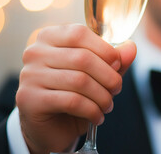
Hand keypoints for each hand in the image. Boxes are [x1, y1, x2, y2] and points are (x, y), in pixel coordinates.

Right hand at [16, 24, 136, 153]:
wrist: (51, 127)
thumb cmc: (74, 93)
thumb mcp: (98, 73)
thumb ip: (114, 59)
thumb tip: (131, 47)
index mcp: (50, 37)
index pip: (79, 33)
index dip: (105, 49)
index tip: (118, 64)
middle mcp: (35, 52)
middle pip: (83, 58)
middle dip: (108, 76)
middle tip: (117, 88)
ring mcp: (29, 75)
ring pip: (79, 81)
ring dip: (102, 96)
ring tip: (108, 105)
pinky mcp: (29, 99)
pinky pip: (71, 101)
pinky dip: (92, 110)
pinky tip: (97, 117)